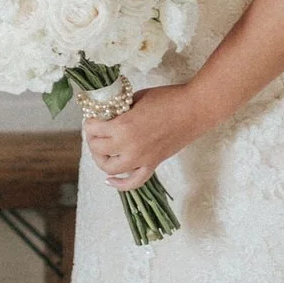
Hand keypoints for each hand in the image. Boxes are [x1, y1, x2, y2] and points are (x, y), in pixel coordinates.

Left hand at [83, 84, 198, 190]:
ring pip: (110, 169)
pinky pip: (134, 182)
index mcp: (122, 126)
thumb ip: (120, 109)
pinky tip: (110, 180)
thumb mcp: (136, 98)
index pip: (93, 129)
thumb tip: (109, 114)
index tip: (92, 118)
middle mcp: (129, 146)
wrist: (194, 109)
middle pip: (98, 149)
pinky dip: (120, 184)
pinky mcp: (153, 164)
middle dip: (92, 139)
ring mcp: (141, 159)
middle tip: (95, 131)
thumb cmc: (167, 98)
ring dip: (101, 159)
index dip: (89, 123)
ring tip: (102, 149)